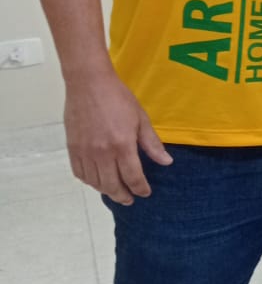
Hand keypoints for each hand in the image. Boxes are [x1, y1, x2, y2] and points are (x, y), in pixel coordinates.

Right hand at [63, 70, 171, 204]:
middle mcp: (102, 153)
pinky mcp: (73, 148)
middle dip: (123, 196)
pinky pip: (80, 173)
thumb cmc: (118, 98)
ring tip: (115, 191)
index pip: (133, 177)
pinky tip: (97, 180)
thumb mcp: (141, 119)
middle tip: (130, 199)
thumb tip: (166, 162)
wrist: (89, 84)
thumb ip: (152, 144)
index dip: (140, 188)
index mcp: (122, 145)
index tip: (145, 193)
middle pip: (112, 185)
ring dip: (106, 190)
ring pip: (95, 182)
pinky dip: (89, 181)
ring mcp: (85, 152)